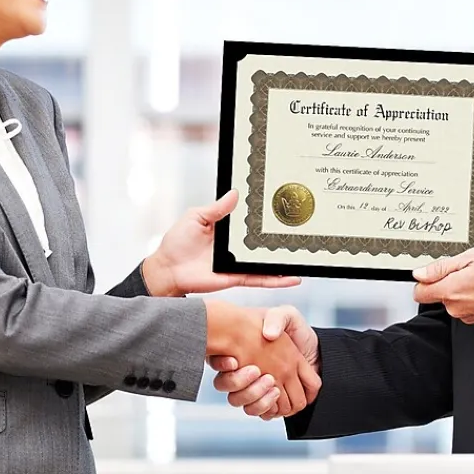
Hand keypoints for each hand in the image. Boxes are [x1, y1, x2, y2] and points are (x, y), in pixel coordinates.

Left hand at [142, 189, 301, 296]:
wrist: (167, 270)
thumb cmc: (177, 242)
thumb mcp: (197, 217)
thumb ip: (217, 208)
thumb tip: (235, 193)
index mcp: (229, 230)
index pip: (253, 222)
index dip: (268, 216)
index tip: (287, 208)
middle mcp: (237, 247)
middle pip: (264, 242)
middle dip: (284, 239)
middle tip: (306, 231)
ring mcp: (239, 263)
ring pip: (268, 263)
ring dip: (286, 262)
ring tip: (306, 259)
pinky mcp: (237, 278)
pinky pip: (260, 279)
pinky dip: (277, 280)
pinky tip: (293, 278)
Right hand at [209, 305, 319, 418]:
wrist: (316, 349)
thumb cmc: (297, 331)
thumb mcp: (287, 316)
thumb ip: (277, 318)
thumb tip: (268, 334)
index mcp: (242, 350)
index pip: (217, 360)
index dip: (221, 363)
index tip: (234, 360)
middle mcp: (244, 371)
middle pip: (227, 387)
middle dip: (241, 382)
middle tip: (257, 371)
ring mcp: (256, 388)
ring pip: (243, 403)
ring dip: (256, 397)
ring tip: (273, 386)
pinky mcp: (270, 401)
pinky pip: (261, 413)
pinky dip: (267, 407)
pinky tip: (276, 394)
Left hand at [412, 248, 473, 323]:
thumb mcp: (470, 257)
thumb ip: (440, 267)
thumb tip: (420, 273)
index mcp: (450, 291)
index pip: (419, 293)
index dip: (424, 281)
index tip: (433, 274)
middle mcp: (456, 307)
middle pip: (437, 296)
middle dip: (446, 283)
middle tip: (465, 271)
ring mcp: (467, 315)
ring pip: (453, 301)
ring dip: (460, 290)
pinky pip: (466, 307)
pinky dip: (471, 297)